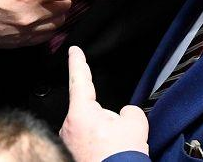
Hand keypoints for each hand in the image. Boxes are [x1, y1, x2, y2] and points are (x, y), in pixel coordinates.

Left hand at [60, 46, 148, 161]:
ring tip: (115, 148)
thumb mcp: (135, 122)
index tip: (74, 50)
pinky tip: (109, 154)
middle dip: (104, 117)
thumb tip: (121, 115)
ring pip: (88, 129)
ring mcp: (67, 143)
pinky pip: (86, 143)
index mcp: (81, 112)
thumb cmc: (122, 154)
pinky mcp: (69, 155)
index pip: (79, 79)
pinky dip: (98, 146)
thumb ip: (128, 110)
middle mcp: (68, 126)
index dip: (78, 62)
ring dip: (102, 134)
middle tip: (119, 133)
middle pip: (88, 110)